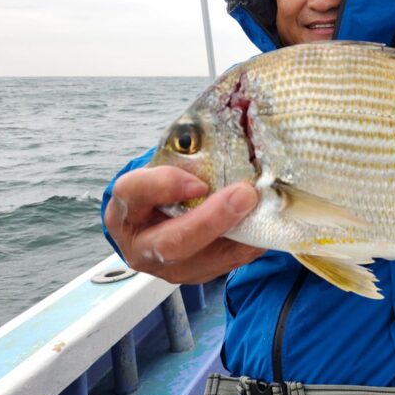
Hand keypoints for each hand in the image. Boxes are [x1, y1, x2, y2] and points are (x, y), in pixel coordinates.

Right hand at [104, 166, 264, 283]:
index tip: (199, 182)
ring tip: (264, 209)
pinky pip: (227, 263)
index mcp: (127, 207)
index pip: (134, 193)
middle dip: (211, 221)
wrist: (155, 221)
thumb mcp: (163, 166)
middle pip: (171, 243)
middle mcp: (141, 244)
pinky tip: (267, 223)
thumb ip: (189, 151)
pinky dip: (251, 243)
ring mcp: (167, 267)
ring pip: (203, 261)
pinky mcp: (195, 275)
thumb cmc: (162, 185)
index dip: (165, 186)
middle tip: (245, 195)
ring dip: (239, 234)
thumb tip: (237, 119)